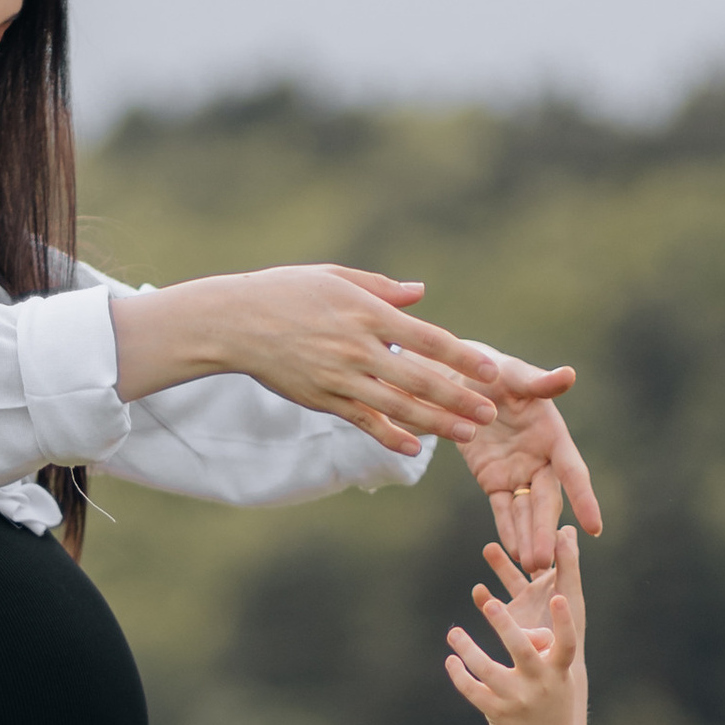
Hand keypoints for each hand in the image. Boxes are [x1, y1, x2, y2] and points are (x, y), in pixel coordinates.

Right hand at [110, 266, 500, 455]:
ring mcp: (339, 377)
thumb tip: (420, 293)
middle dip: (459, 398)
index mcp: (366, 312)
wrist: (233, 322)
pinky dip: (389, 436)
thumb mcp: (334, 277)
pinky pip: (363, 421)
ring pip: (397, 406)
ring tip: (466, 433)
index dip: (462, 357)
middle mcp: (357, 347)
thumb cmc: (284, 292)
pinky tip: (413, 447)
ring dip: (435, 422)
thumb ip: (381, 288)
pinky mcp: (322, 398)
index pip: (426, 339)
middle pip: (419, 379)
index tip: (490, 371)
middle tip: (490, 412)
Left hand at [445, 523, 582, 724]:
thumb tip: (514, 619)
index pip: (566, 643)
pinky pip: (472, 689)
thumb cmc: (550, 697)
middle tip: (491, 603)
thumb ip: (540, 645)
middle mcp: (540, 684)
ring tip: (453, 633)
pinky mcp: (496, 712)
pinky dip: (459, 674)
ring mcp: (517, 700)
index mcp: (559, 671)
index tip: (559, 596)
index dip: (563, 621)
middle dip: (506, 626)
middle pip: (521, 650)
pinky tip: (452, 660)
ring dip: (467, 648)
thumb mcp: (556, 674)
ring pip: (486, 669)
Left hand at [446, 350, 602, 569]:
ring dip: (530, 537)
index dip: (584, 498)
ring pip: (527, 511)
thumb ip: (539, 382)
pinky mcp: (494, 480)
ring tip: (533, 567)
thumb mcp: (514, 374)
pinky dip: (508, 529)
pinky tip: (513, 553)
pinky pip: (503, 509)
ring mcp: (518, 472)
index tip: (595, 526)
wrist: (463, 381)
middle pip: (548, 501)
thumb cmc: (495, 371)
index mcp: (553, 435)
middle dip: (546, 531)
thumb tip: (568, 375)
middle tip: (546, 561)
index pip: (572, 472)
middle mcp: (541, 458)